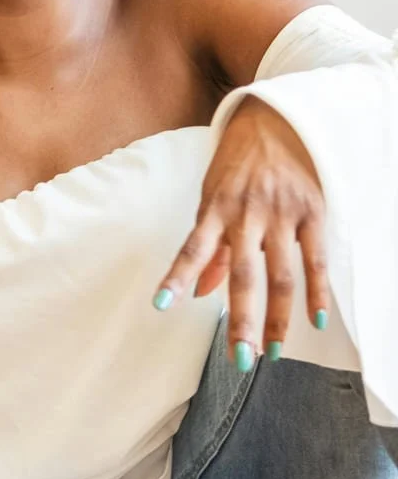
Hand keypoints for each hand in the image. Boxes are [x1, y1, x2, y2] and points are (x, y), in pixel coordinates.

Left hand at [155, 96, 328, 370]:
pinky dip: (316, 291)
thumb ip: (210, 247)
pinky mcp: (312, 213)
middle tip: (239, 359)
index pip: (192, 249)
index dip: (177, 277)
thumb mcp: (212, 197)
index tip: (162, 304)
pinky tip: (314, 320)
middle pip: (244, 275)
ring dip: (277, 317)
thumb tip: (199, 293)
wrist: (275, 120)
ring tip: (272, 352)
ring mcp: (282, 214)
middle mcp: (247, 214)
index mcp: (214, 209)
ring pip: (281, 274)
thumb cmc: (237, 165)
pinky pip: (315, 259)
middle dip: (241, 320)